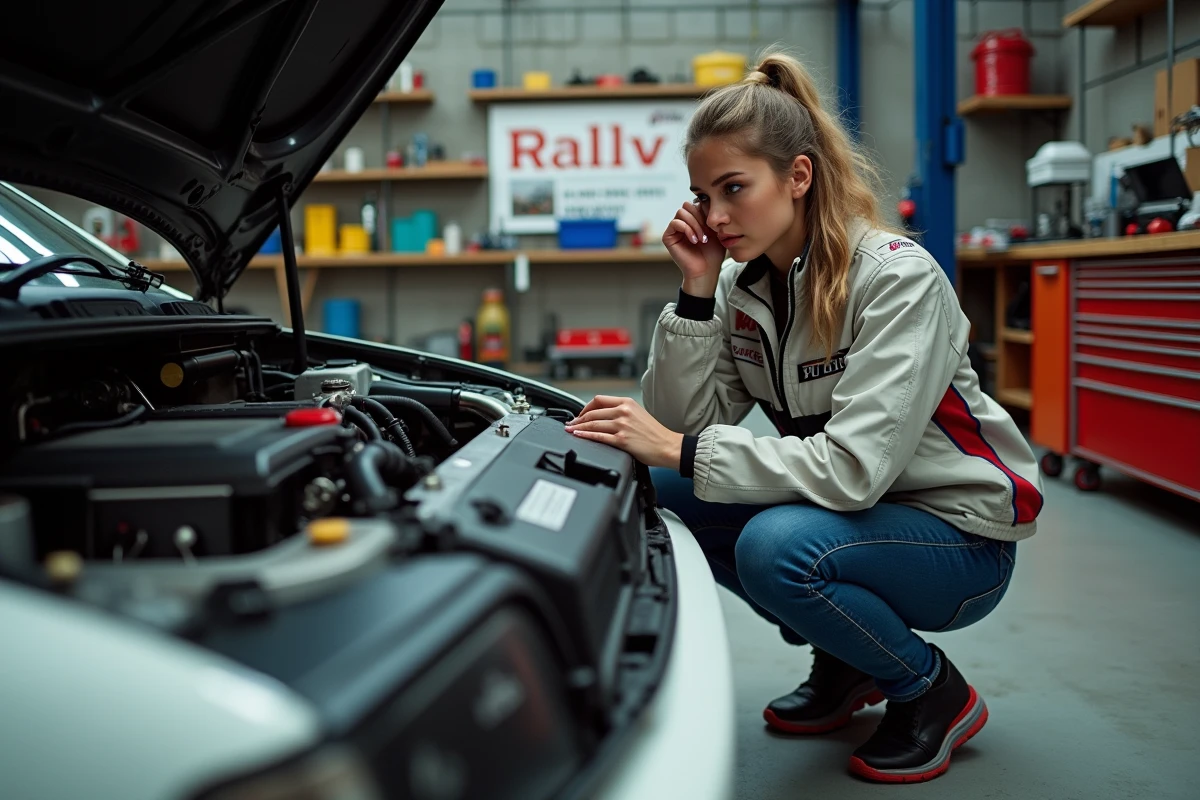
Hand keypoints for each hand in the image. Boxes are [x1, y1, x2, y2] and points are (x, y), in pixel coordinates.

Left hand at [565, 395, 683, 468]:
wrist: (668, 446)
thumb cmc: (656, 433)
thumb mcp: (639, 413)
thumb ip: (622, 412)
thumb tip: (604, 416)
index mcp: (627, 403)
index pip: (599, 400)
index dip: (585, 407)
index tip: (580, 414)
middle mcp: (624, 412)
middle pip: (592, 412)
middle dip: (578, 418)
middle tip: (571, 423)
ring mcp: (622, 426)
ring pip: (593, 424)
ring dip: (578, 427)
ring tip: (570, 430)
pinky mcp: (622, 440)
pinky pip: (598, 436)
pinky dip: (585, 435)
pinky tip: (579, 435)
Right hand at [663, 201, 725, 295]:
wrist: (706, 270)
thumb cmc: (713, 253)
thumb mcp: (715, 229)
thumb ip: (709, 214)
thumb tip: (703, 200)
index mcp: (694, 218)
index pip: (696, 202)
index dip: (705, 211)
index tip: (714, 225)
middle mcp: (683, 222)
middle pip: (688, 205)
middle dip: (700, 217)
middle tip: (707, 232)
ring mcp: (675, 229)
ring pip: (682, 212)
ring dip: (694, 224)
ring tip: (702, 238)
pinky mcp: (668, 236)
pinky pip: (675, 223)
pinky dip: (687, 229)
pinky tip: (694, 240)